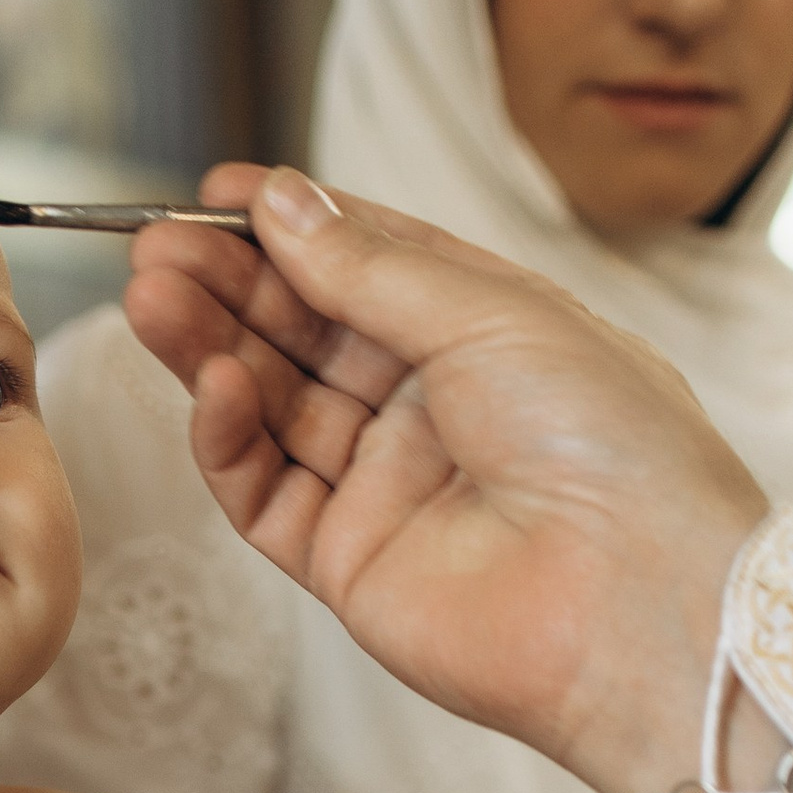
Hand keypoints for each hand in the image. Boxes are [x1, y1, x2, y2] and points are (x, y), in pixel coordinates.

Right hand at [126, 163, 767, 792]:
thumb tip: (283, 201)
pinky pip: (266, 492)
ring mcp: (390, 487)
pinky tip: (210, 387)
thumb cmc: (611, 446)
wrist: (638, 602)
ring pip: (274, 405)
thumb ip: (370, 267)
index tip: (217, 190)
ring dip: (211, 347)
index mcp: (491, 335)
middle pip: (307, 331)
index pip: (369, 264)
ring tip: (154, 294)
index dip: (293, 226)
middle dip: (231, 282)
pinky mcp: (350, 563)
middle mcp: (437, 409)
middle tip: (158, 242)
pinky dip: (229, 438)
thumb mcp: (491, 314)